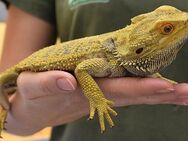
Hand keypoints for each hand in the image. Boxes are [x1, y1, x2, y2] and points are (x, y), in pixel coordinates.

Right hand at [5, 71, 187, 134]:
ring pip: (134, 93)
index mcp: (82, 93)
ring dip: (159, 92)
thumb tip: (69, 80)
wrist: (32, 107)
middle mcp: (97, 95)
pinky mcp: (100, 90)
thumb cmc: (30, 96)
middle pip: (133, 94)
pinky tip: (161, 88)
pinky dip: (146, 88)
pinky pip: (126, 89)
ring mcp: (100, 94)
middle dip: (161, 94)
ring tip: (183, 93)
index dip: (141, 88)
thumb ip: (47, 83)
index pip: (117, 90)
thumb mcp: (31, 86)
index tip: (167, 86)